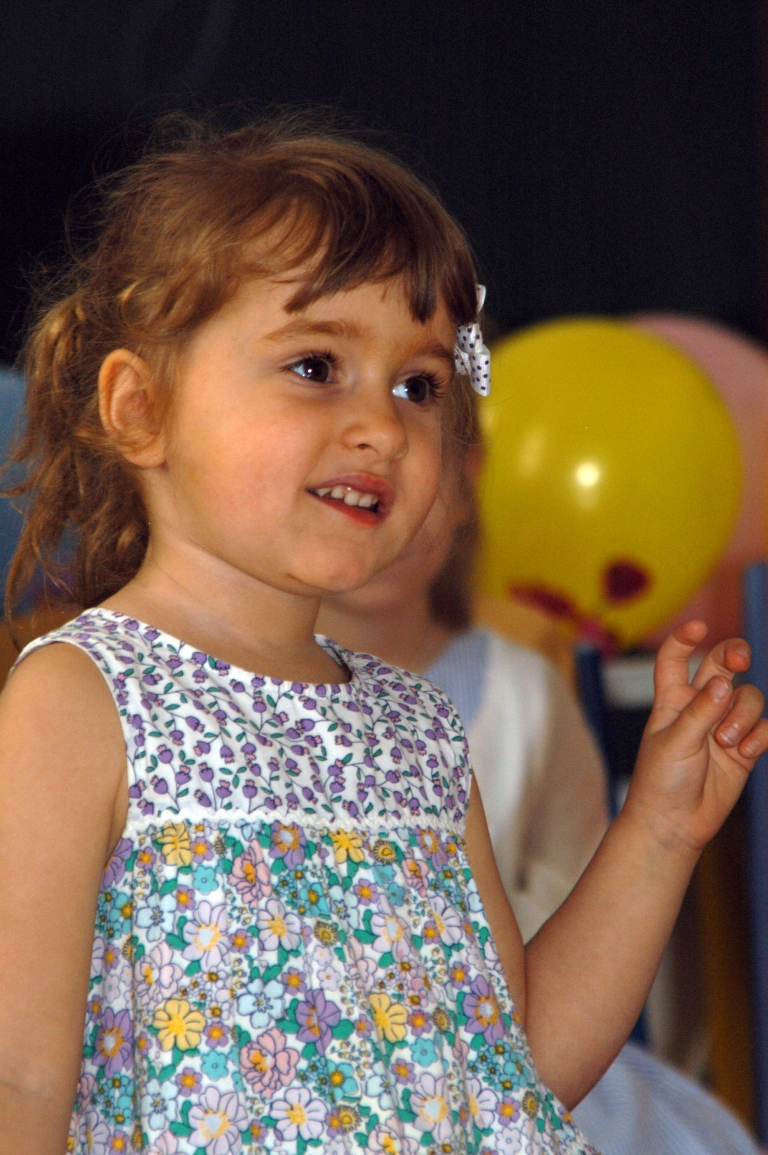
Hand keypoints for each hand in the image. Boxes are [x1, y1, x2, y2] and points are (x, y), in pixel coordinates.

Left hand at [625, 620, 767, 854]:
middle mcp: (699, 707)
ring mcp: (723, 726)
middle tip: (740, 659)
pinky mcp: (743, 749)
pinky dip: (758, 736)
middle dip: (734, 653)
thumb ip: (700, 711)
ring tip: (727, 743)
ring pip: (747, 697)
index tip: (698, 628)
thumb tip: (724, 682)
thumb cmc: (660, 781)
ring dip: (742, 715)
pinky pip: (763, 728)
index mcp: (671, 700)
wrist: (674, 823)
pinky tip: (745, 753)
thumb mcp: (675, 741)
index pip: (675, 659)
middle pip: (721, 665)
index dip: (684, 639)